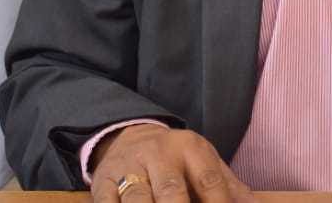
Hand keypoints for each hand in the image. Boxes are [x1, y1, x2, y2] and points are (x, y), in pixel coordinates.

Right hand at [91, 124, 253, 202]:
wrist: (130, 136)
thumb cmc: (176, 159)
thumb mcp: (205, 161)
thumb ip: (228, 186)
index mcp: (190, 148)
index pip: (209, 181)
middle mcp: (158, 154)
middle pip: (172, 191)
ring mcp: (128, 167)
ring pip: (138, 199)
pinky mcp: (102, 181)